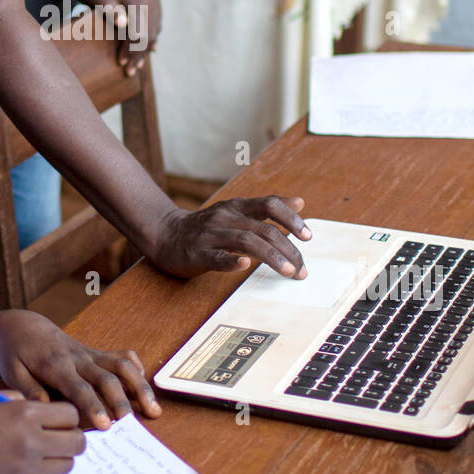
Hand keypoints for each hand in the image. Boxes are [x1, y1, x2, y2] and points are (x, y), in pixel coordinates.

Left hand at [0, 310, 161, 429]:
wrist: (23, 326)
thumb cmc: (15, 354)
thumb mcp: (12, 372)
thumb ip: (29, 391)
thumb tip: (45, 409)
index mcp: (56, 365)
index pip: (78, 387)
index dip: (94, 405)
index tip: (106, 425)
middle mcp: (77, 357)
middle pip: (106, 378)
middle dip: (121, 401)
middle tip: (131, 425)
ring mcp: (90, 353)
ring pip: (121, 365)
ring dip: (139, 386)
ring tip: (153, 410)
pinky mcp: (96, 352)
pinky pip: (121, 356)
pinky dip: (136, 368)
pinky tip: (144, 385)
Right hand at [0, 394, 84, 473]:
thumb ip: (13, 397)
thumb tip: (33, 401)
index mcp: (23, 413)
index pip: (71, 414)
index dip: (66, 413)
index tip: (57, 414)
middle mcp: (30, 442)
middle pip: (78, 442)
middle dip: (72, 435)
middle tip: (57, 432)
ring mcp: (24, 468)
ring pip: (67, 465)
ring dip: (61, 455)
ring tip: (42, 448)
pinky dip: (43, 470)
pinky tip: (24, 460)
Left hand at [77, 0, 161, 76]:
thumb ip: (107, 7)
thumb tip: (123, 23)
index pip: (138, 32)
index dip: (131, 50)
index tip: (121, 63)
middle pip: (148, 32)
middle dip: (139, 53)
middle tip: (129, 70)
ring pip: (155, 26)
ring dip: (146, 47)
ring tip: (136, 65)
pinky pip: (157, 18)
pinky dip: (152, 34)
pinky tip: (149, 49)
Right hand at [147, 195, 311, 279]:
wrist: (165, 234)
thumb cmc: (207, 226)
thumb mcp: (236, 211)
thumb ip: (266, 209)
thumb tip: (300, 202)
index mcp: (237, 207)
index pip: (270, 205)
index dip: (291, 219)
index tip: (308, 236)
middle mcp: (226, 217)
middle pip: (264, 229)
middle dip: (288, 249)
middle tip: (302, 269)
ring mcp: (211, 235)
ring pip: (246, 241)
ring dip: (271, 256)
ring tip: (288, 271)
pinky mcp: (197, 253)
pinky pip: (216, 257)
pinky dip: (231, 261)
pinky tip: (245, 266)